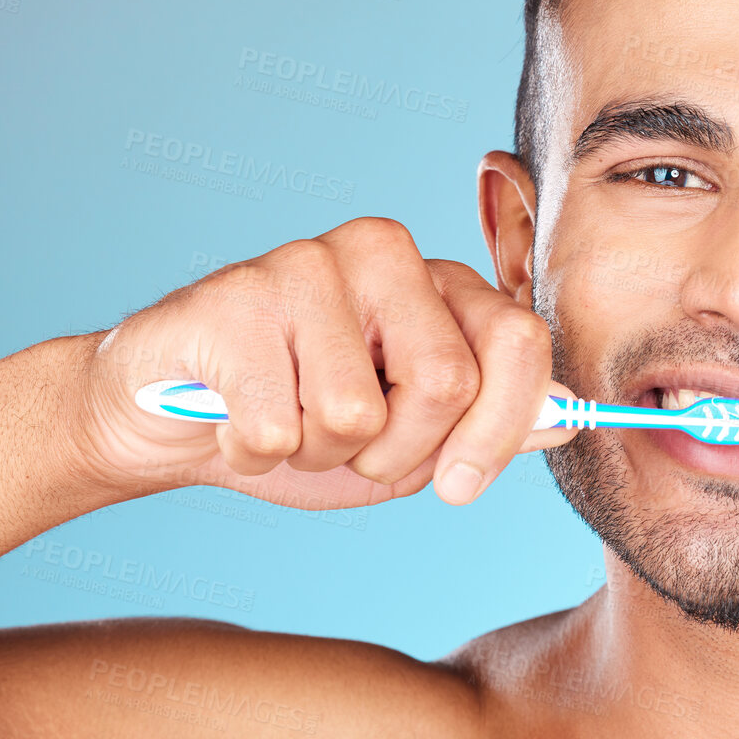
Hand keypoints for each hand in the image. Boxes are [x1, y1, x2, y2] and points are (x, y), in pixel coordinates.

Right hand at [74, 217, 575, 508]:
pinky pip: (278, 427)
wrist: (171, 417)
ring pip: (357, 414)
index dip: (501, 431)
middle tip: (347, 447)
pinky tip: (232, 418)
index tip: (458, 486)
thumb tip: (567, 418)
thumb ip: (489, 420)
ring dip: (317, 455)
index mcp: (437, 279)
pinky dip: (254, 453)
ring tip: (284, 422)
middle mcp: (381, 251)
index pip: (518, 342)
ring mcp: (305, 265)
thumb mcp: (411, 434)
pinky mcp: (233, 300)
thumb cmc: (302, 421)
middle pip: (446, 384)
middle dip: (397, 454)